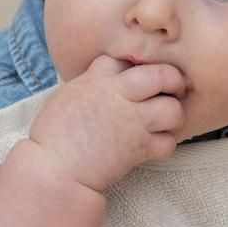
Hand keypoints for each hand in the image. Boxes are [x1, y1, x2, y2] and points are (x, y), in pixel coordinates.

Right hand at [27, 56, 186, 193]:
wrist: (53, 168)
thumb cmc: (54, 135)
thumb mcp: (69, 95)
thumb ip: (92, 84)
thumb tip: (107, 80)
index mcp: (98, 79)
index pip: (128, 58)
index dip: (137, 66)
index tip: (136, 78)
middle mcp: (118, 95)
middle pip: (162, 75)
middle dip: (173, 81)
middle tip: (172, 91)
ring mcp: (131, 121)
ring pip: (172, 109)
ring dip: (173, 116)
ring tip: (164, 122)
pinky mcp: (137, 148)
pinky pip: (168, 143)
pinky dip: (165, 146)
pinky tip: (153, 147)